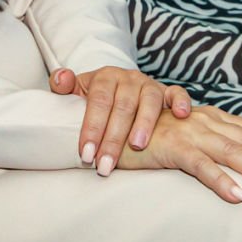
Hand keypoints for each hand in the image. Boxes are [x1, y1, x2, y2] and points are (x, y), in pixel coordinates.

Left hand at [48, 66, 191, 175]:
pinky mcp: (167, 92)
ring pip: (149, 100)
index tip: (86, 154)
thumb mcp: (76, 91)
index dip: (92, 127)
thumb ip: (63, 85)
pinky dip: (181, 101)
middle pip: (122, 107)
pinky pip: (177, 93)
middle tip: (105, 164)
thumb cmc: (94, 98)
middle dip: (113, 138)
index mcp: (105, 77)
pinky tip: (180, 115)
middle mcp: (128, 78)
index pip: (98, 101)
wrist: (117, 88)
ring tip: (137, 146)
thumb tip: (60, 80)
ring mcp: (149, 84)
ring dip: (144, 123)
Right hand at [115, 105, 241, 203]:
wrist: (108, 122)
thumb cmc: (146, 134)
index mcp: (209, 117)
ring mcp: (188, 132)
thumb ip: (207, 145)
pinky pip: (200, 166)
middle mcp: (203, 120)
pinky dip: (221, 181)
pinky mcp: (171, 146)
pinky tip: (239, 196)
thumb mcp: (183, 137)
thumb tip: (234, 164)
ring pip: (232, 151)